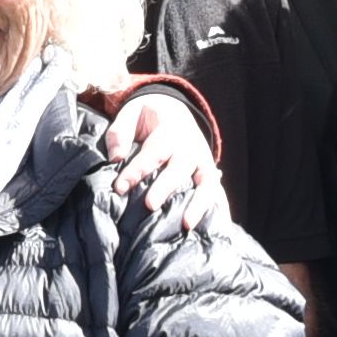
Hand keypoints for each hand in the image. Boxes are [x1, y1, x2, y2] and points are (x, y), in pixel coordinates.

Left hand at [88, 76, 225, 217]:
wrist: (174, 109)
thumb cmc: (147, 116)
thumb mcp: (131, 113)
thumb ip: (121, 132)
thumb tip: (116, 156)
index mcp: (170, 128)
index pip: (155, 150)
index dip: (138, 168)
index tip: (121, 187)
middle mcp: (191, 145)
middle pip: (180, 167)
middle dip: (166, 186)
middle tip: (150, 205)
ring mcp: (203, 161)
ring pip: (206, 182)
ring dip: (198, 203)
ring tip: (187, 224)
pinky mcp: (209, 173)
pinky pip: (218, 191)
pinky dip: (220, 208)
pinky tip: (220, 226)